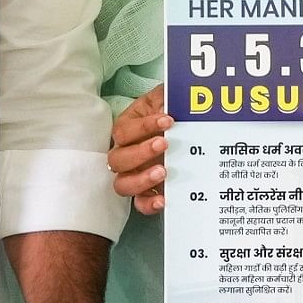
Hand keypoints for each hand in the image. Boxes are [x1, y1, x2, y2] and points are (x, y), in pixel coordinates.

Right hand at [109, 88, 169, 214]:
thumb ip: (165, 98)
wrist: (185, 128)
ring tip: (163, 172)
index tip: (168, 119)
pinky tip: (163, 200)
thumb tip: (168, 104)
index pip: (123, 131)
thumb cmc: (169, 111)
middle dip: (141, 152)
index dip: (143, 127)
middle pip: (117, 159)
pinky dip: (148, 204)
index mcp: (125, 129)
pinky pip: (139, 204)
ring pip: (122, 184)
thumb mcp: (166, 99)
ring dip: (141, 179)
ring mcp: (134, 175)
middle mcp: (124, 154)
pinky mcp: (147, 192)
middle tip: (164, 144)